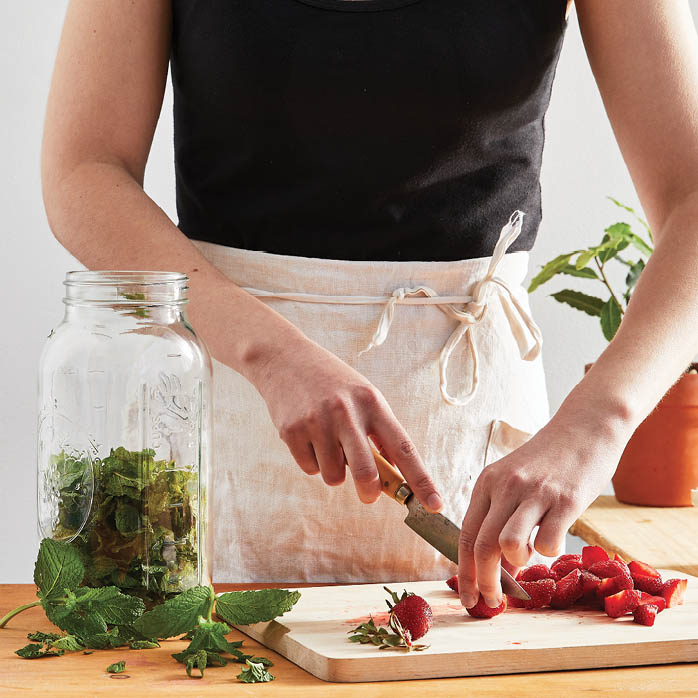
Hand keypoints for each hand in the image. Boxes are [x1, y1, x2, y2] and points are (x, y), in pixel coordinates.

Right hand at [251, 331, 442, 511]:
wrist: (285, 358)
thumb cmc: (331, 381)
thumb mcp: (363, 396)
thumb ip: (379, 431)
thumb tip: (395, 471)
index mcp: (372, 403)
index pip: (403, 448)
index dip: (421, 480)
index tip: (435, 504)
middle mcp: (346, 412)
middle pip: (366, 472)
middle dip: (369, 492)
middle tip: (369, 495)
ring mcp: (318, 422)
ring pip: (334, 476)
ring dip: (333, 470)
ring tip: (326, 442)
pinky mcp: (292, 431)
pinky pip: (310, 469)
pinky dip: (311, 461)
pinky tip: (308, 436)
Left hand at [457, 404, 630, 608]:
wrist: (586, 425)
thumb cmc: (549, 460)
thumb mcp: (515, 482)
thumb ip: (503, 520)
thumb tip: (499, 570)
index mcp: (487, 482)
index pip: (465, 534)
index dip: (464, 572)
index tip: (467, 598)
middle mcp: (505, 486)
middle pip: (481, 546)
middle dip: (484, 582)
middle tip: (493, 603)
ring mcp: (535, 492)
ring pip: (508, 544)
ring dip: (516, 564)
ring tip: (528, 555)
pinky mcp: (566, 499)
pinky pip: (548, 541)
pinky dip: (549, 551)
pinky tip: (556, 537)